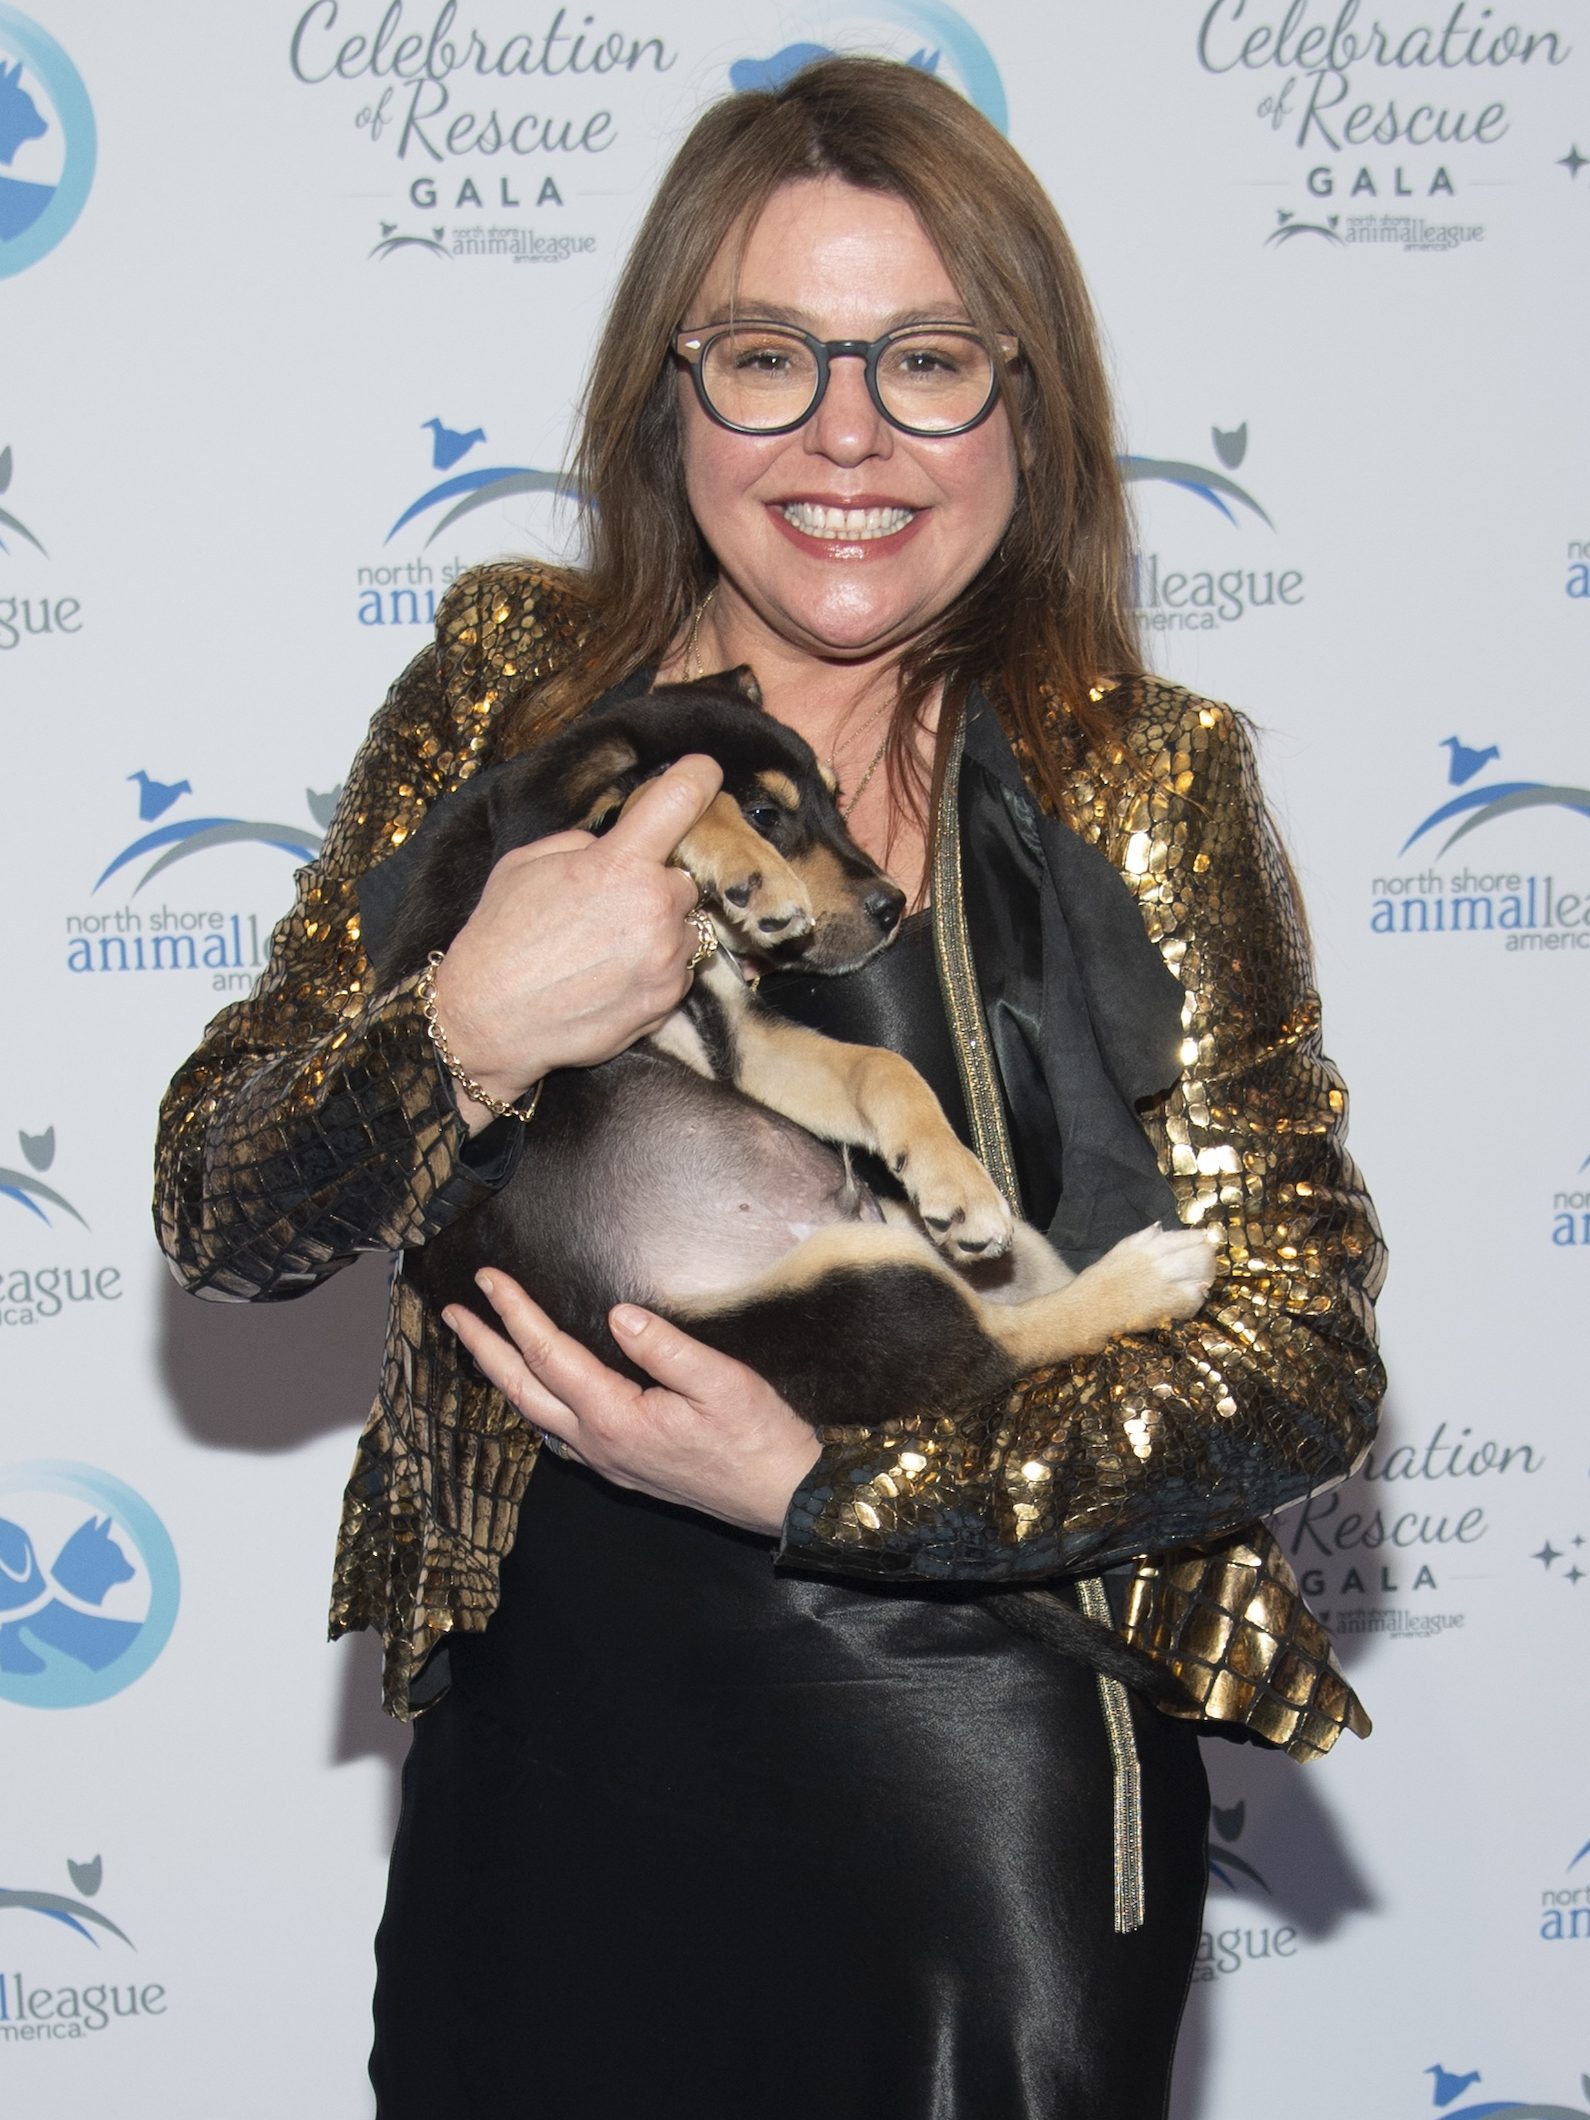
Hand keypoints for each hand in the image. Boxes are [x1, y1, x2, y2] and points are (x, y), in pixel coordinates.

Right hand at [429, 755, 721, 1125]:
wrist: (489, 1021)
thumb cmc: (500, 939)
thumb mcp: (526, 865)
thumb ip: (582, 845)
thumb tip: (613, 844)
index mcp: (618, 864)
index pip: (681, 799)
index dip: (698, 778)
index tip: (705, 773)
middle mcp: (653, 907)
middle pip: (684, 880)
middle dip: (657, 887)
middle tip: (614, 906)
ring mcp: (665, 959)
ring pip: (686, 929)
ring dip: (659, 932)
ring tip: (607, 950)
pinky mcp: (666, 1002)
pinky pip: (678, 972)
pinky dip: (655, 971)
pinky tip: (611, 978)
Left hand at [444, 1271, 823, 1535]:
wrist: (783, 1497)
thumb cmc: (759, 1438)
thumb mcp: (721, 1382)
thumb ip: (665, 1348)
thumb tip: (617, 1316)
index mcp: (615, 1417)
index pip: (549, 1354)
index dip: (515, 1313)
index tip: (489, 1280)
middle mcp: (598, 1444)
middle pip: (523, 1389)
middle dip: (484, 1348)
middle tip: (453, 1313)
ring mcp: (606, 1461)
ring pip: (535, 1415)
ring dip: (503, 1376)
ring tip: (482, 1346)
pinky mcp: (622, 1469)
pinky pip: (558, 1435)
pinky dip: (533, 1406)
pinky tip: (535, 1397)